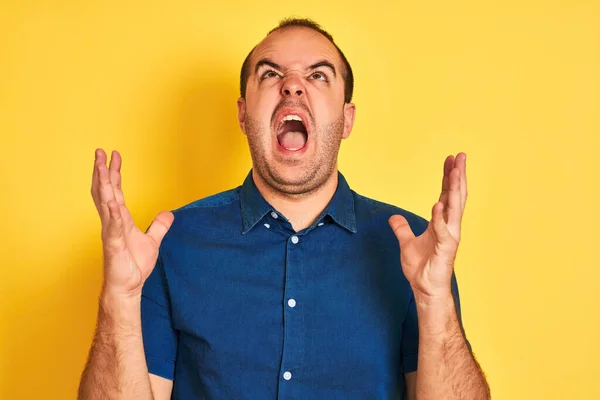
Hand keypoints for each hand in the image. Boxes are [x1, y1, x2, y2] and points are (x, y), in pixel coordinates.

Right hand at [91, 149, 173, 296]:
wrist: (128, 286)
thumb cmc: (134, 265)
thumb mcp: (153, 241)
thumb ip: (159, 226)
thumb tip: (168, 213)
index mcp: (120, 219)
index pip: (115, 190)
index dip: (114, 172)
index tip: (114, 155)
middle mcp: (112, 221)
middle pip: (105, 191)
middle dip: (102, 171)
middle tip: (100, 152)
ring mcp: (111, 232)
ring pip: (104, 203)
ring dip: (102, 185)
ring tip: (100, 167)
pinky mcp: (113, 245)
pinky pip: (113, 226)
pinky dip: (112, 213)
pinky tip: (112, 200)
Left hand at [389, 153, 467, 299]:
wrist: (425, 288)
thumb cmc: (421, 267)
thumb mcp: (406, 243)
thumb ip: (402, 228)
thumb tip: (393, 218)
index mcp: (442, 222)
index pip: (447, 194)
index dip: (448, 176)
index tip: (450, 159)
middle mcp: (449, 226)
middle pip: (455, 195)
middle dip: (458, 175)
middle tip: (460, 156)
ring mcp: (449, 236)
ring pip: (454, 208)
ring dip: (455, 189)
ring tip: (456, 171)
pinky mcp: (445, 248)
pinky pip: (443, 230)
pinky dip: (440, 217)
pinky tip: (438, 204)